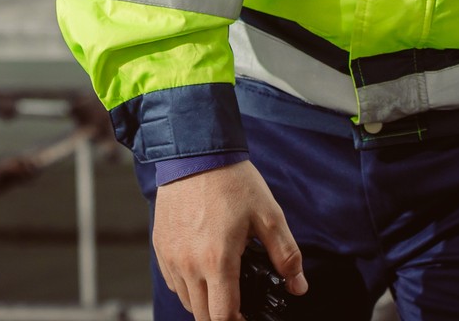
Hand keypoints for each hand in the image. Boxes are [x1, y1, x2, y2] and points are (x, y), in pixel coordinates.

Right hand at [153, 160, 306, 320]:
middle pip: (203, 316)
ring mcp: (171, 257)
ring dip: (206, 303)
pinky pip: (174, 283)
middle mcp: (189, 264)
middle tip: (241, 306)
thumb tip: (298, 285)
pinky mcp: (161, 248)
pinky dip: (189, 287)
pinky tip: (205, 272)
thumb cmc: (232, 182)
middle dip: (223, 317)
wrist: (195, 153)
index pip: (223, 317)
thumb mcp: (268, 215)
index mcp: (217, 260)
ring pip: (187, 301)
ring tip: (225, 288)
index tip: (249, 318)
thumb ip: (286, 255)